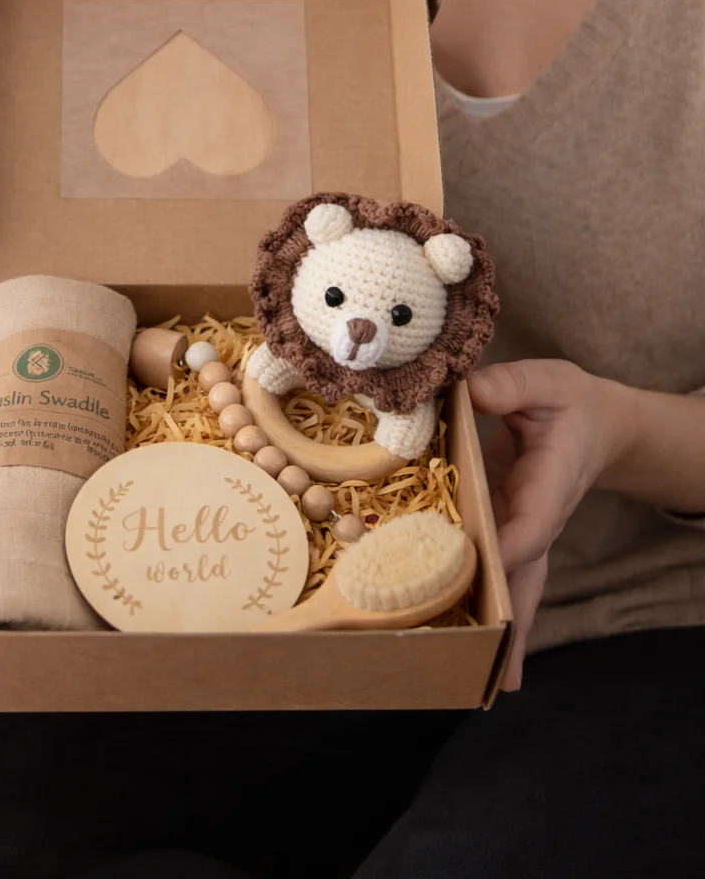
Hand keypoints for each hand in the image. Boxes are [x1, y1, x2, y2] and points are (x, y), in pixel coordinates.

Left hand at [468, 359, 632, 691]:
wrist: (598, 425)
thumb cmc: (569, 403)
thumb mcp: (546, 383)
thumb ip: (510, 385)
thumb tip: (469, 390)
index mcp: (551, 485)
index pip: (530, 526)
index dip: (507, 547)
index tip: (482, 569)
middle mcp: (540, 520)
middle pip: (527, 577)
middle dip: (512, 621)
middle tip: (496, 674)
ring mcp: (527, 532)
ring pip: (518, 588)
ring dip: (504, 631)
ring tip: (489, 683)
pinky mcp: (510, 532)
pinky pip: (501, 573)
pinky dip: (488, 604)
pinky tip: (478, 648)